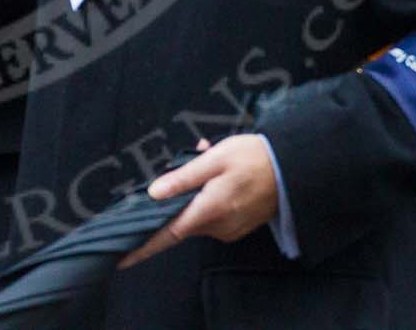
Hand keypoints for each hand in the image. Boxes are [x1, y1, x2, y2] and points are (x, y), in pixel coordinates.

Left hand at [119, 136, 277, 268]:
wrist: (293, 169)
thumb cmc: (253, 158)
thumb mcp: (215, 159)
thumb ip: (184, 177)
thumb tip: (154, 193)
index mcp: (208, 210)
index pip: (167, 234)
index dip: (143, 246)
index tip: (121, 257)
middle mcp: (217, 227)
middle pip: (180, 222)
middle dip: (174, 199)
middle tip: (184, 166)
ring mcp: (228, 230)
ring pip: (196, 217)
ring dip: (193, 196)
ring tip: (206, 163)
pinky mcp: (236, 228)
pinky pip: (211, 217)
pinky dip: (207, 200)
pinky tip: (218, 178)